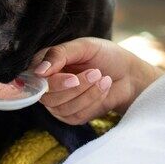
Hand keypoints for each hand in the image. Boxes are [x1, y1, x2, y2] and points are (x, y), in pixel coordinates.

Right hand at [30, 37, 160, 124]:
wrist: (128, 73)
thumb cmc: (105, 55)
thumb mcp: (84, 47)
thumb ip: (59, 54)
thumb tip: (39, 71)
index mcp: (45, 65)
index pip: (36, 80)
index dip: (53, 83)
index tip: (72, 78)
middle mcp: (48, 86)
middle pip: (48, 97)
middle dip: (76, 88)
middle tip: (95, 72)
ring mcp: (58, 103)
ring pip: (62, 108)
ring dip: (87, 94)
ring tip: (103, 78)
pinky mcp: (72, 116)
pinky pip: (76, 116)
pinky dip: (93, 102)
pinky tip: (104, 88)